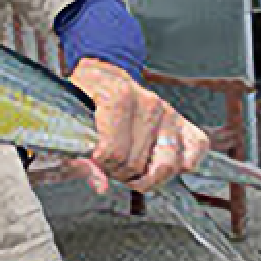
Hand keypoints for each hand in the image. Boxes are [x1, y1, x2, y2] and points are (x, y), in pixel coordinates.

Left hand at [70, 58, 209, 193]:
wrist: (103, 75)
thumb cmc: (83, 97)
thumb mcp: (67, 117)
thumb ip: (77, 153)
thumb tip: (100, 186)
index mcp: (117, 94)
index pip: (113, 151)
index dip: (99, 163)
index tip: (92, 157)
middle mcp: (149, 102)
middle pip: (136, 163)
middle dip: (118, 172)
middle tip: (107, 163)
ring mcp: (169, 113)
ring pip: (167, 166)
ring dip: (146, 177)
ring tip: (129, 169)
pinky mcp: (184, 123)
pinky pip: (194, 154)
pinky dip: (178, 167)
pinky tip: (154, 162)